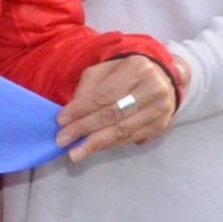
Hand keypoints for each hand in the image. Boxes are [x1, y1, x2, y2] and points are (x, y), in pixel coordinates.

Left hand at [61, 53, 182, 162]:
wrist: (161, 81)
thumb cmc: (125, 74)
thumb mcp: (104, 71)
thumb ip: (88, 87)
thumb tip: (72, 112)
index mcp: (136, 68)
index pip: (104, 94)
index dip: (81, 109)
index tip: (61, 121)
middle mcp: (153, 88)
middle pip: (113, 114)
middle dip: (84, 129)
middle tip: (62, 140)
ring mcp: (160, 109)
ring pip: (123, 130)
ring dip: (96, 143)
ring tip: (75, 152)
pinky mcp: (161, 125)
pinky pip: (131, 138)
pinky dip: (110, 145)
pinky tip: (93, 149)